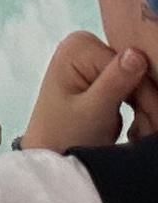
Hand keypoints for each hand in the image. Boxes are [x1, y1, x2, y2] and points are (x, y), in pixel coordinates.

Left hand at [22, 31, 149, 151]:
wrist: (53, 155)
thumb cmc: (64, 135)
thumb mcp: (92, 110)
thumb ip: (115, 81)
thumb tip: (136, 53)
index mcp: (78, 47)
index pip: (132, 65)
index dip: (146, 97)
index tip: (150, 125)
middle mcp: (86, 48)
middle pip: (138, 74)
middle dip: (147, 107)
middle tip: (148, 133)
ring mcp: (95, 63)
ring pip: (141, 86)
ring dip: (146, 113)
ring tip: (139, 134)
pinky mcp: (104, 80)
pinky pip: (136, 93)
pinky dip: (141, 113)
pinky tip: (136, 131)